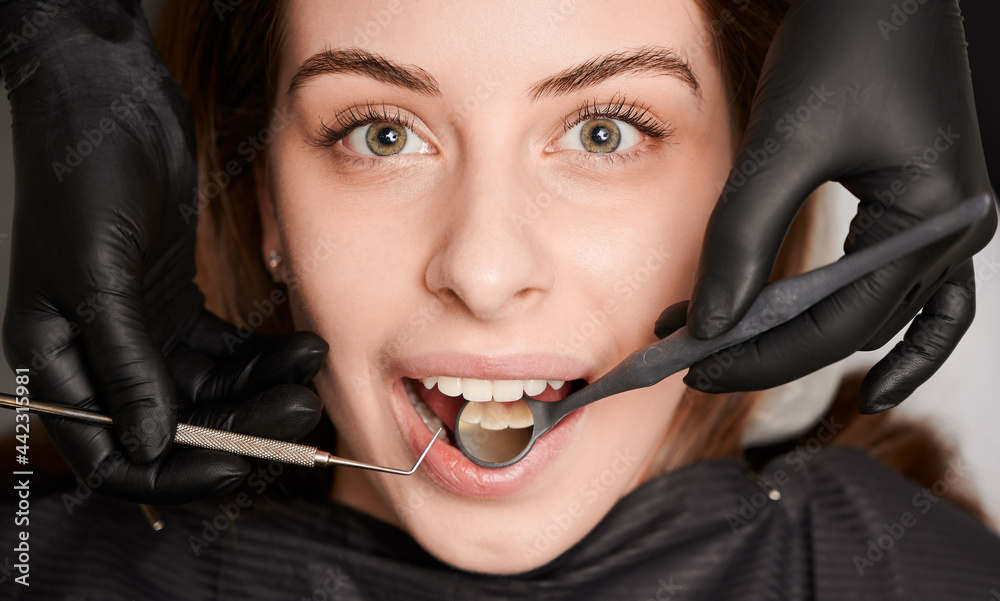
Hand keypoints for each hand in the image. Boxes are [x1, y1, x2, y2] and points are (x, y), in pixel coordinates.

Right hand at [1, 0, 325, 501]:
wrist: (108, 102)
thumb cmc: (83, 177)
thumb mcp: (97, 274)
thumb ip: (126, 362)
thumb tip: (154, 444)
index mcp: (55, 365)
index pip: (113, 455)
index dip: (176, 474)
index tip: (240, 467)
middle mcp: (98, 359)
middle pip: (175, 427)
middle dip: (241, 429)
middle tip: (300, 415)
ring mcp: (141, 335)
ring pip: (210, 392)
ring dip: (262, 392)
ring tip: (311, 375)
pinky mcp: (176, 308)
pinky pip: (226, 353)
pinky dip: (263, 357)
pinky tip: (302, 349)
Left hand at [655, 0, 996, 411]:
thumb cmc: (844, 41)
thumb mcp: (783, 145)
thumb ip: (742, 238)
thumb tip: (705, 325)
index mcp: (933, 218)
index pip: (837, 323)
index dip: (759, 354)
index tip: (694, 369)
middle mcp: (954, 232)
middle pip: (853, 326)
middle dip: (770, 348)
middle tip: (694, 364)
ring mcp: (947, 225)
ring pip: (876, 317)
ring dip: (804, 341)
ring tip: (738, 364)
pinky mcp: (924, 211)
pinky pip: (923, 300)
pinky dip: (898, 340)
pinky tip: (874, 382)